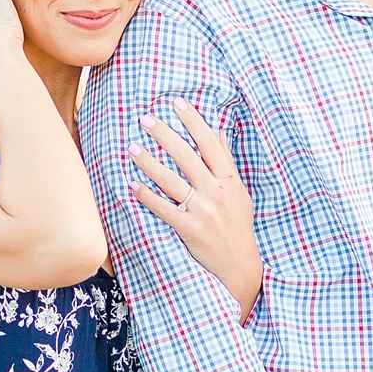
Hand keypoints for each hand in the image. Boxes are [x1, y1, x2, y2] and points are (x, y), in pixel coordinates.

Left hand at [128, 98, 262, 318]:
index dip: (193, 121)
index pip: (210, 143)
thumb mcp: (239, 194)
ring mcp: (204, 211)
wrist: (240, 268)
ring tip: (132, 148)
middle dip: (164, 135)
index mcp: (230, 180)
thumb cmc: (237, 227)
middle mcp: (218, 192)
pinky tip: (132, 185)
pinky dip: (147, 196)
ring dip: (149, 162)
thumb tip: (219, 132)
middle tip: (145, 119)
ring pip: (171, 180)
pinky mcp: (190, 230)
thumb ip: (226, 163)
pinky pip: (164, 209)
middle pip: (187, 156)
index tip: (177, 103)